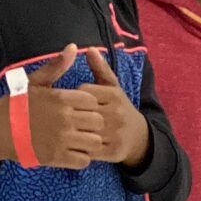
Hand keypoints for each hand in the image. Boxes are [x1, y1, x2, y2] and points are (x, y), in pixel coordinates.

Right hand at [0, 46, 139, 171]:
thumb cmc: (17, 104)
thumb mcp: (36, 81)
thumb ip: (57, 66)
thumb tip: (74, 47)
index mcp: (61, 98)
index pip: (93, 101)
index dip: (89, 106)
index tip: (80, 110)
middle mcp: (64, 118)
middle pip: (98, 122)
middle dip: (93, 124)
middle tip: (83, 126)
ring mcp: (61, 139)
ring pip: (94, 142)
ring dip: (90, 142)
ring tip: (80, 140)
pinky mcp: (56, 157)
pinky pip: (83, 161)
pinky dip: (81, 157)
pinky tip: (73, 152)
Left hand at [74, 48, 150, 168]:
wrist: (137, 136)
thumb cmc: (117, 108)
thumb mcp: (112, 87)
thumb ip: (100, 68)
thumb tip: (89, 49)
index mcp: (114, 95)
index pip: (83, 92)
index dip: (74, 97)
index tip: (72, 101)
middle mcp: (117, 113)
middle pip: (83, 112)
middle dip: (71, 115)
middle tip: (63, 118)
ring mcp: (116, 133)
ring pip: (85, 132)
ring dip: (72, 132)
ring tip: (65, 131)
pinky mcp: (113, 151)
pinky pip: (89, 150)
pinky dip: (79, 147)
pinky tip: (73, 144)